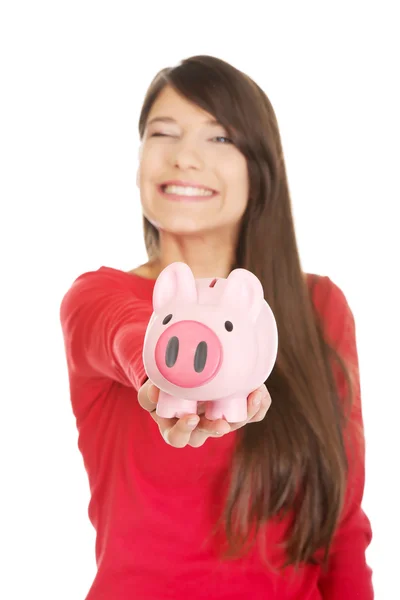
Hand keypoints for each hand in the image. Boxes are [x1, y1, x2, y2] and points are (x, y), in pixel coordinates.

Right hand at [137, 379, 271, 447]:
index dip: (183, 430)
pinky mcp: (235, 410)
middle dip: (217, 428)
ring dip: (245, 413)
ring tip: (254, 395)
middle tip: (223, 423)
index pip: (177, 437)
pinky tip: (260, 392)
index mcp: (174, 427)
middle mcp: (198, 428)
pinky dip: (258, 406)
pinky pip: (250, 414)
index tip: (190, 418)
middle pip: (209, 433)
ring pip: (233, 424)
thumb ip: (150, 393)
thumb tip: (156, 391)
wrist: (178, 376)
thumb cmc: (162, 386)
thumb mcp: (151, 390)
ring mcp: (218, 419)